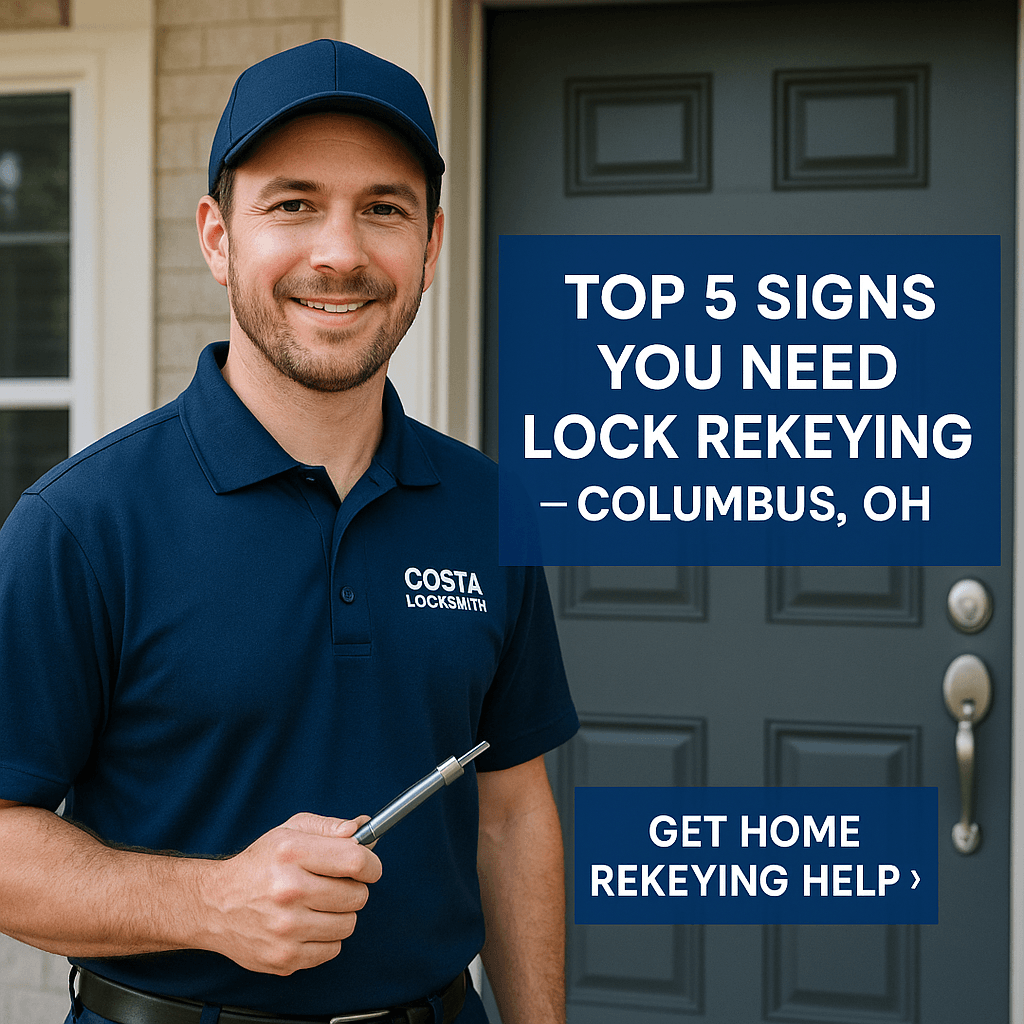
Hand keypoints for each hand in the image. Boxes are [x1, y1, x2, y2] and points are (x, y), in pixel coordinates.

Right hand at [201, 812, 381, 974]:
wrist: (214, 904)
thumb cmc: (257, 865)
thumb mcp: (289, 831)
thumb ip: (329, 827)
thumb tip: (361, 828)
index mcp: (292, 853)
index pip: (355, 861)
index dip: (371, 864)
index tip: (369, 867)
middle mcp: (288, 890)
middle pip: (357, 896)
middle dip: (353, 889)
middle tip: (334, 885)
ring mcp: (285, 928)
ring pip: (348, 925)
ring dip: (340, 915)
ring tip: (318, 905)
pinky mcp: (283, 958)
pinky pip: (332, 950)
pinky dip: (326, 939)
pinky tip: (307, 925)